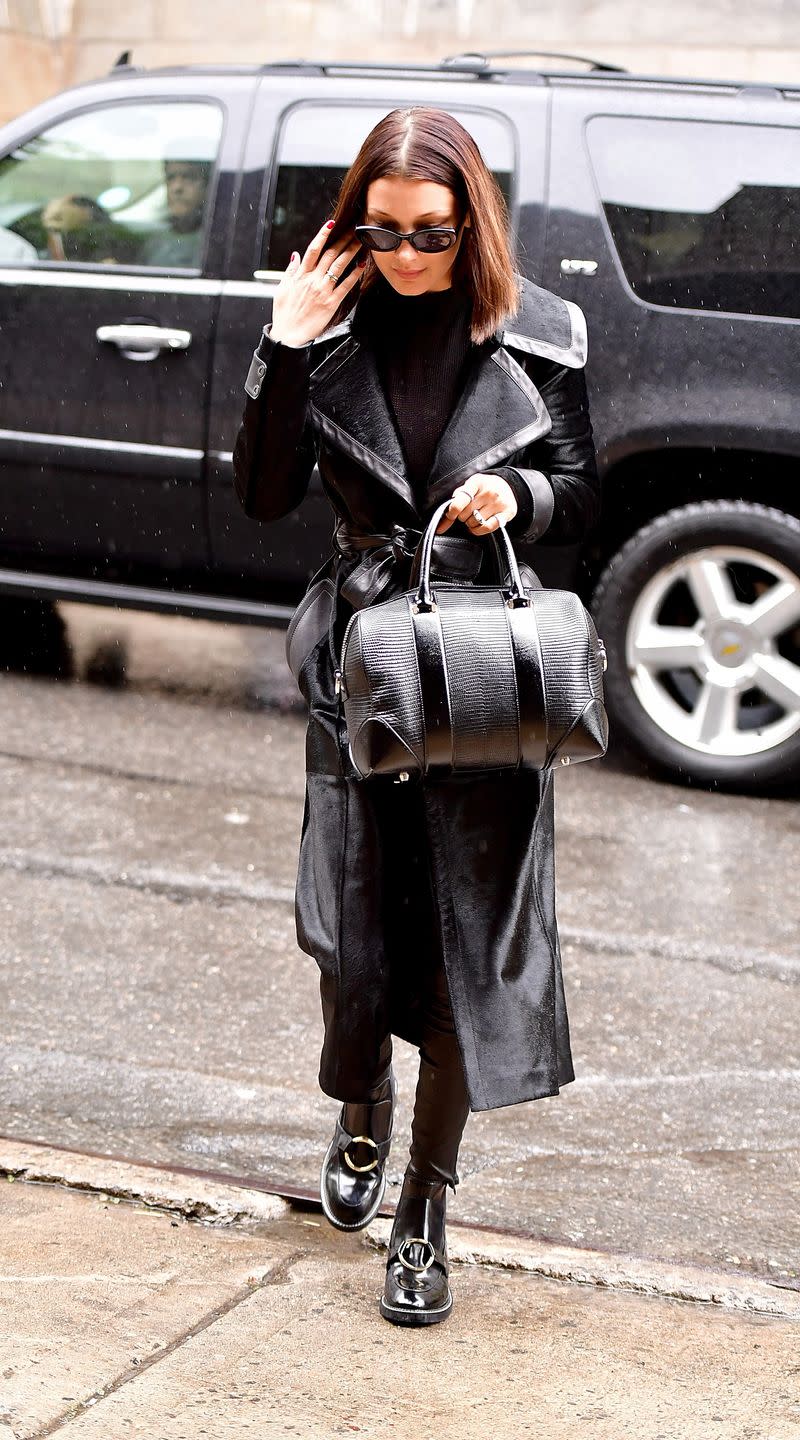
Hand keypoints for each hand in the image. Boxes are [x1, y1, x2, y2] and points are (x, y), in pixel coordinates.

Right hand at [269, 220, 364, 346]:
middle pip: (330, 254)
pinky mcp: (331, 303)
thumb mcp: (282, 289)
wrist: (288, 336)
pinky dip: (354, 274)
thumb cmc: (284, 314)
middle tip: (354, 228)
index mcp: (300, 275)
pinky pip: (345, 286)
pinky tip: (362, 265)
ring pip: (339, 265)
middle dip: (343, 239)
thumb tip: (295, 255)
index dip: (323, 234)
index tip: (331, 223)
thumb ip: (290, 271)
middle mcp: (312, 280)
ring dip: (351, 251)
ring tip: (361, 241)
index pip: (313, 249)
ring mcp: (322, 291)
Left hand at [435, 473, 517, 534]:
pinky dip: (479, 530)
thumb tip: (441, 525)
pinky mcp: (507, 513)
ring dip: (470, 524)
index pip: (461, 500)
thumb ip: (456, 501)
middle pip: (466, 514)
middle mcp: (489, 492)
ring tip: (474, 516)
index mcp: (477, 482)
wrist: (507, 484)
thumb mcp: (469, 486)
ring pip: (475, 523)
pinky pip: (487, 528)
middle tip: (468, 512)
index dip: (452, 511)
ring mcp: (499, 503)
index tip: (451, 515)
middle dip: (462, 516)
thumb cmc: (484, 487)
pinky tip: (478, 526)